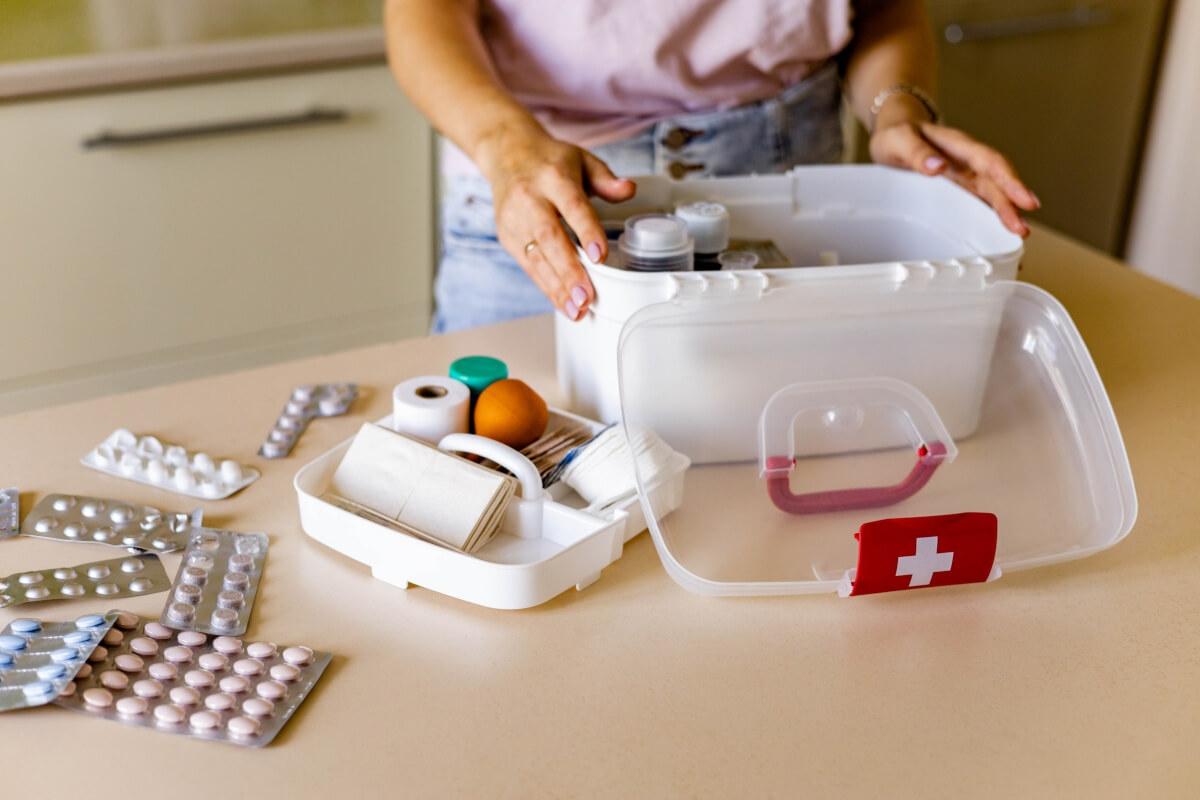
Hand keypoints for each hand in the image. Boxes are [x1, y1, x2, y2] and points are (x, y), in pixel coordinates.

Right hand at [474, 123, 635, 319]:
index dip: (586, 230)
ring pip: (536, 257)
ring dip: (557, 287)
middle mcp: (530, 198)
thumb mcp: (582, 160)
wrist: (506, 155)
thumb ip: (606, 179)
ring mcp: (514, 219)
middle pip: (550, 237)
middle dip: (568, 270)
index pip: (572, 206)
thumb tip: (629, 189)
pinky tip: (563, 304)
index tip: (599, 255)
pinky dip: (546, 287)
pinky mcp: (507, 237)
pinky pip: (528, 266)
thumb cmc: (550, 162)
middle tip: (587, 296)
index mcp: (553, 177)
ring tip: (578, 309)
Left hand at [869, 96, 1038, 236]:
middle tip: (1022, 229)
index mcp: (958, 147)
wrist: (894, 132)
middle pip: (995, 182)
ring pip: (991, 193)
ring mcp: (965, 175)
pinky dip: (991, 214)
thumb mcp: (899, 140)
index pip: (989, 163)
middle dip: (1011, 204)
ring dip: (1006, 212)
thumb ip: (917, 153)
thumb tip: (938, 167)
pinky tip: (1001, 228)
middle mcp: (967, 161)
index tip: (1024, 199)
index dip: (1009, 181)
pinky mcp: (958, 188)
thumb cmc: (898, 134)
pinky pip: (979, 200)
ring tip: (1019, 232)